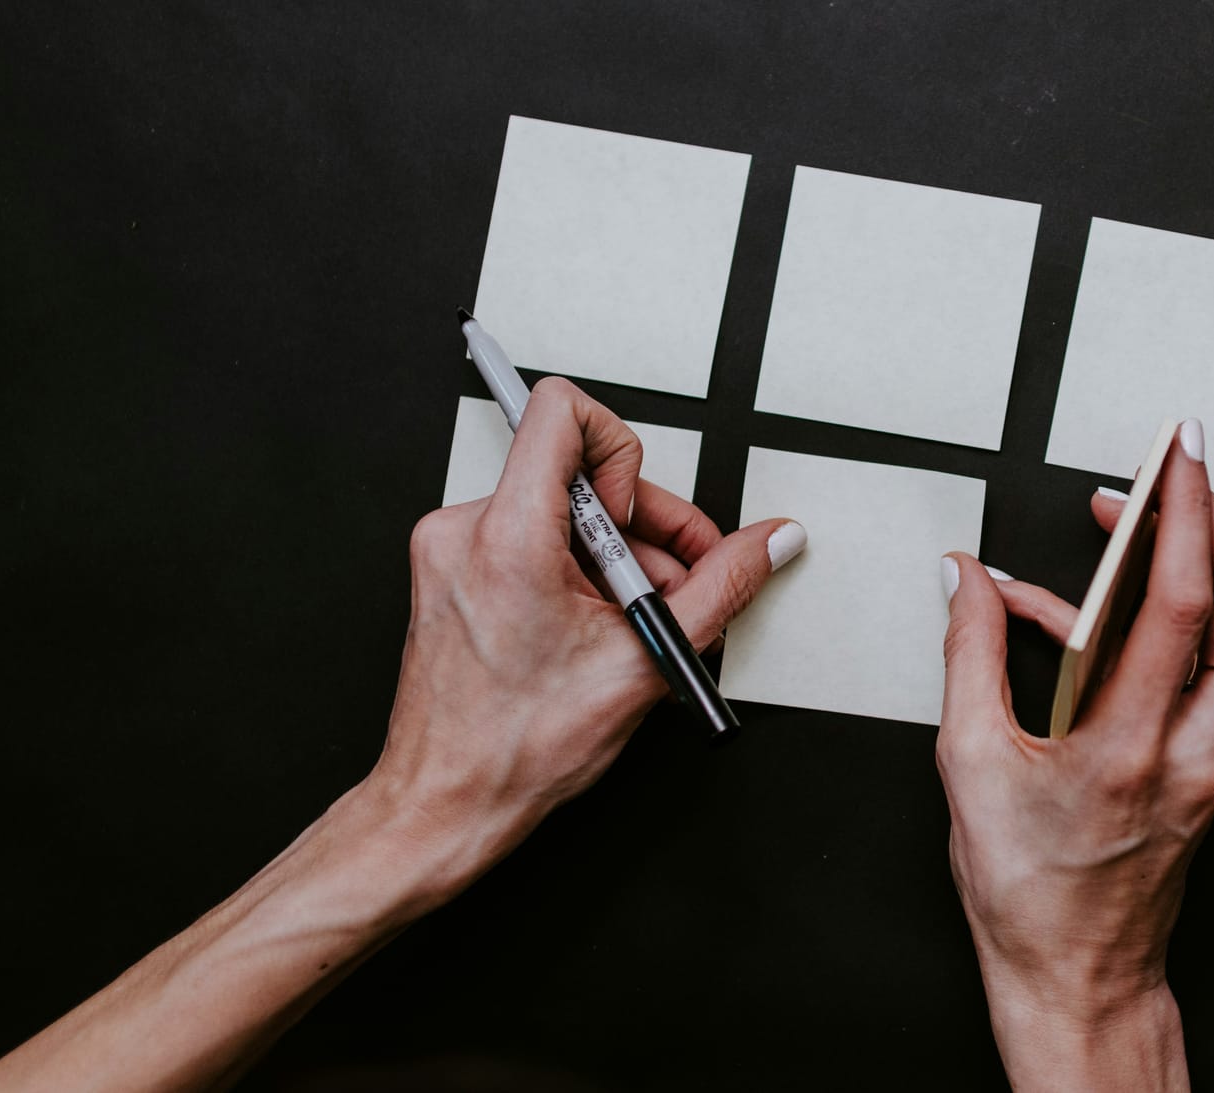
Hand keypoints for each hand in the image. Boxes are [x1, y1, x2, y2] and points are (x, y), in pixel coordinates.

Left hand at [368, 376, 802, 891]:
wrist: (446, 803)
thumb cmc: (516, 749)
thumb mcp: (645, 661)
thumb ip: (721, 587)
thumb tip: (767, 543)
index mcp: (508, 537)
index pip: (563, 411)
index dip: (624, 450)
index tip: (640, 517)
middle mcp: (465, 528)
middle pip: (579, 473)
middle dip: (643, 531)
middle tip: (674, 588)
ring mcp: (449, 547)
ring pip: (560, 510)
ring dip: (615, 560)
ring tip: (631, 625)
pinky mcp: (448, 568)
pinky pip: (530, 536)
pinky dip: (576, 572)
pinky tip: (594, 628)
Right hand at [937, 420, 1213, 1091]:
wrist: (1081, 979)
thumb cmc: (1028, 895)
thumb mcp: (969, 767)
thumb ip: (969, 656)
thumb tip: (966, 581)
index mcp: (1127, 750)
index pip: (1184, 606)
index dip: (1187, 516)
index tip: (1177, 457)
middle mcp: (1193, 752)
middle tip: (1179, 468)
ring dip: (1203, 563)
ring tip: (1138, 524)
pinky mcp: (1213, 768)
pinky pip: (1208, 670)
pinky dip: (1168, 622)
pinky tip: (1094, 614)